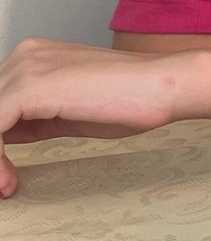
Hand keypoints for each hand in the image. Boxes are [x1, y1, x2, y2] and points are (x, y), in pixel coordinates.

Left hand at [0, 38, 186, 197]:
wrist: (165, 87)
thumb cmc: (133, 100)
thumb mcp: (70, 112)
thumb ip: (34, 119)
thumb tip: (6, 137)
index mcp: (34, 58)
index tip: (5, 173)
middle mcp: (24, 56)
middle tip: (3, 182)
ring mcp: (25, 69)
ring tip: (5, 184)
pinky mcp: (29, 87)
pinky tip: (8, 177)